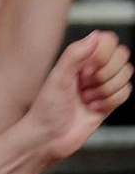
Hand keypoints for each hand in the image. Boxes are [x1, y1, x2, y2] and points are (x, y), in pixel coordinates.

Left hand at [22, 32, 133, 160]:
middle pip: (122, 55)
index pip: (108, 40)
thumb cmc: (46, 108)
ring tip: (85, 98)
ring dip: (106, 89)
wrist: (49, 137)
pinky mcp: (110, 101)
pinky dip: (110, 101)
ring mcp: (103, 85)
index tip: (85, 70)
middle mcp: (93, 69)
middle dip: (105, 73)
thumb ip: (75, 54)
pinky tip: (93, 107)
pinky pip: (127, 92)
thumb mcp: (57, 78)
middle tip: (84, 85)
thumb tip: (96, 36)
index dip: (103, 54)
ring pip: (127, 74)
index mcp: (79, 59)